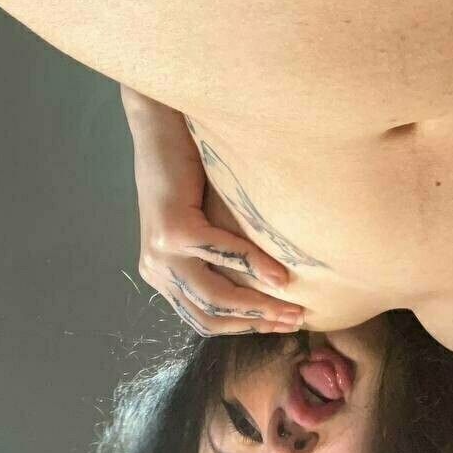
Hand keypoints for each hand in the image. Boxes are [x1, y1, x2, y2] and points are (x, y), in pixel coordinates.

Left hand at [121, 84, 305, 337]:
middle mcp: (156, 269)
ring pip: (215, 296)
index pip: (203, 317)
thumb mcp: (205, 219)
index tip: (281, 325)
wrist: (160, 126)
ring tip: (293, 308)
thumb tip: (273, 282)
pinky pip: (223, 255)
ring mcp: (160, 253)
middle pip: (209, 315)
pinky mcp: (172, 232)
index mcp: (161, 272)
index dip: (244, 326)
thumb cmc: (188, 167)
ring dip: (259, 306)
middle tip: (296, 322)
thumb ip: (223, 250)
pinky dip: (255, 266)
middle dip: (257, 323)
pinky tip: (280, 275)